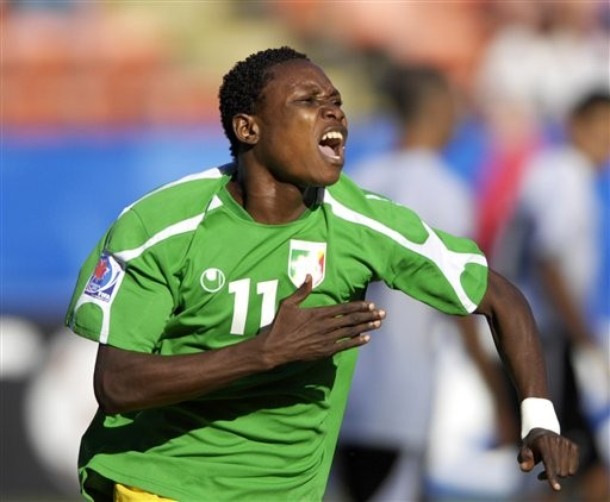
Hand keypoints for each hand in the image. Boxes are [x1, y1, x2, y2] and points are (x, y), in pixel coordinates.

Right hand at [258, 275, 384, 367]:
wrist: (275, 348)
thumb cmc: (281, 325)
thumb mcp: (288, 304)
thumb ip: (302, 291)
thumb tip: (309, 276)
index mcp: (318, 313)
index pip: (343, 309)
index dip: (359, 306)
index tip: (370, 304)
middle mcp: (325, 326)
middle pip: (351, 320)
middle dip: (368, 316)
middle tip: (382, 314)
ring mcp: (326, 340)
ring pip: (351, 332)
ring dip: (366, 327)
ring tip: (378, 323)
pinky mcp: (325, 351)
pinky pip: (345, 346)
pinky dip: (356, 342)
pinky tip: (366, 338)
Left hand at [518, 428, 578, 490]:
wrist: (542, 432)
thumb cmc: (531, 446)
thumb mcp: (524, 451)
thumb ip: (524, 460)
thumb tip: (524, 468)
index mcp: (542, 441)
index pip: (549, 464)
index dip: (551, 477)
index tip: (556, 489)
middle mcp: (556, 440)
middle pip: (559, 471)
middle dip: (552, 475)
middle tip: (542, 472)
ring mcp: (566, 443)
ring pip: (568, 472)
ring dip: (559, 474)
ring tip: (550, 467)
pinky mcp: (574, 447)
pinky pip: (573, 470)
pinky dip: (567, 471)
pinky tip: (558, 465)